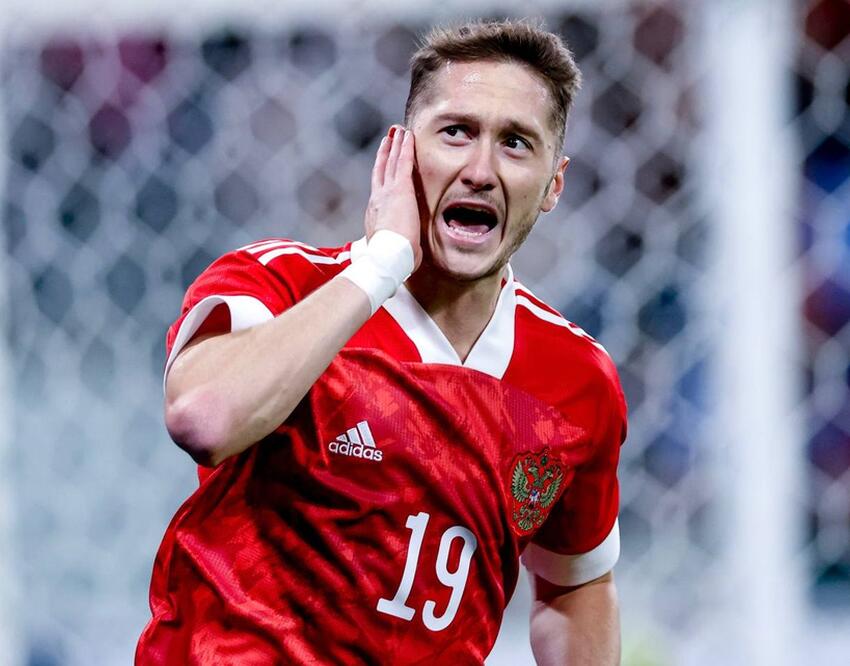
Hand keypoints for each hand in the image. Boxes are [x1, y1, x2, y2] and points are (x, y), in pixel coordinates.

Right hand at [365, 125, 422, 269]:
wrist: (387, 256)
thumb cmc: (391, 261)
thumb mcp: (394, 254)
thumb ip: (399, 252)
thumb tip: (405, 262)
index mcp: (375, 215)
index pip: (379, 191)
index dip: (381, 177)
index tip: (383, 167)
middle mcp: (378, 199)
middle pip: (381, 170)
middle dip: (384, 154)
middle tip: (387, 139)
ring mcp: (387, 192)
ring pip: (390, 162)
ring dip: (394, 145)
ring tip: (396, 131)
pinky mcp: (400, 188)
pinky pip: (403, 162)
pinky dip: (405, 147)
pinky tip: (408, 135)